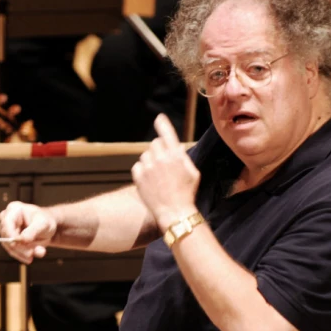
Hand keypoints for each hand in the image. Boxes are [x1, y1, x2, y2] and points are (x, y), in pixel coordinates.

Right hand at [0, 202, 56, 263]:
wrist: (48, 227)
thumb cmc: (45, 221)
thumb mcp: (43, 224)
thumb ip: (33, 231)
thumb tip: (22, 240)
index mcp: (14, 209)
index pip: (6, 223)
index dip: (11, 235)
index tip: (19, 244)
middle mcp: (7, 219)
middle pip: (6, 236)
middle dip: (19, 247)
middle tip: (31, 254)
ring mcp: (7, 230)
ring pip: (9, 246)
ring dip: (22, 253)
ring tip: (37, 253)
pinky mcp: (9, 240)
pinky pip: (13, 251)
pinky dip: (22, 255)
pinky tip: (31, 257)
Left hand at [131, 114, 200, 229]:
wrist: (175, 212)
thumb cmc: (187, 193)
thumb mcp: (193, 172)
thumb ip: (183, 157)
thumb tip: (175, 146)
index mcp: (176, 156)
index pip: (167, 133)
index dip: (162, 124)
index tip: (159, 118)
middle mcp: (161, 159)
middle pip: (155, 143)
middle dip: (159, 150)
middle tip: (164, 163)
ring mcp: (149, 168)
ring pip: (145, 155)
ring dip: (150, 161)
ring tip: (158, 176)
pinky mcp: (139, 177)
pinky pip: (137, 166)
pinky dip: (142, 170)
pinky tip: (150, 180)